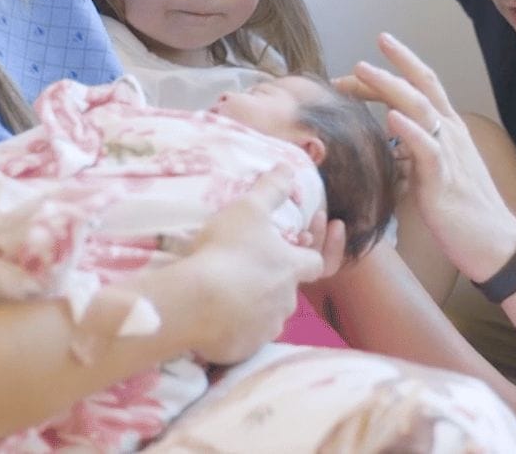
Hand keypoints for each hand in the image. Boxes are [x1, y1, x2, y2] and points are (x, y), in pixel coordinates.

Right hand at [178, 172, 330, 363]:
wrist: (197, 302)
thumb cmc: (227, 251)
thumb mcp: (248, 209)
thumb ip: (271, 189)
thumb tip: (288, 167)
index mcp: (292, 269)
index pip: (317, 262)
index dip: (312, 249)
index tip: (302, 237)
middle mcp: (287, 301)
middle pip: (288, 290)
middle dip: (274, 278)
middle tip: (250, 262)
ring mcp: (266, 328)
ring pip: (266, 314)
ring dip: (254, 302)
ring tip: (227, 288)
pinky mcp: (244, 349)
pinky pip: (243, 336)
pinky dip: (235, 326)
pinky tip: (214, 314)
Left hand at [334, 33, 515, 282]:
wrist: (493, 243)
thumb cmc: (461, 211)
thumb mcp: (432, 172)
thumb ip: (412, 152)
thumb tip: (386, 142)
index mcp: (448, 130)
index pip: (421, 88)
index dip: (395, 69)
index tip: (364, 59)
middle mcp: (451, 133)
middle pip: (421, 87)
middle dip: (391, 66)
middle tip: (358, 57)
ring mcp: (450, 153)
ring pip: (421, 108)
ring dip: (390, 86)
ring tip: (363, 70)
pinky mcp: (445, 179)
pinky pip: (428, 149)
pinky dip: (410, 129)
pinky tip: (391, 116)